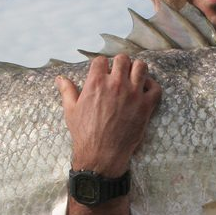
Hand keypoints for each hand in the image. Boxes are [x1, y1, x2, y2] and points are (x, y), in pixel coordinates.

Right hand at [56, 54, 161, 175]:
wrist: (101, 154)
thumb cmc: (85, 134)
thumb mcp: (71, 111)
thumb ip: (67, 91)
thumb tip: (60, 78)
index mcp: (96, 83)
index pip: (102, 60)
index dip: (102, 65)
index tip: (103, 72)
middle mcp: (116, 84)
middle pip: (123, 60)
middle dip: (120, 64)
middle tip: (120, 73)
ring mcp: (133, 94)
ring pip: (141, 67)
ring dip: (137, 70)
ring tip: (134, 78)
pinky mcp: (146, 106)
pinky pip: (156, 88)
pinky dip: (152, 86)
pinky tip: (145, 91)